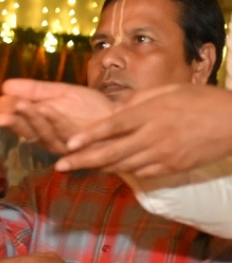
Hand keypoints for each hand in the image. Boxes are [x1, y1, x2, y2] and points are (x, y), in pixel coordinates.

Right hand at [0, 80, 114, 154]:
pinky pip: (64, 132)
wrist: (122, 120)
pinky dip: (54, 120)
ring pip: (40, 132)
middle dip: (10, 119)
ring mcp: (61, 142)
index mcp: (38, 125)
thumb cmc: (91, 108)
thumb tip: (5, 85)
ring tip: (19, 105)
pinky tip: (46, 108)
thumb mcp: (60, 93)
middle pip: (23, 129)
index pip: (13, 119)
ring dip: (29, 118)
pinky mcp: (77, 145)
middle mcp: (46, 137)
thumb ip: (34, 90)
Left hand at [61, 84, 231, 178]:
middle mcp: (154, 136)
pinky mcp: (170, 168)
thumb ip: (139, 100)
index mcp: (152, 113)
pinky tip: (109, 169)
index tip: (68, 144)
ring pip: (122, 165)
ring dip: (99, 167)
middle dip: (82, 161)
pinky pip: (140, 172)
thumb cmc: (202, 100)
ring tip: (77, 167)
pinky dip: (122, 170)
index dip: (88, 137)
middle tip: (59, 166)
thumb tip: (114, 109)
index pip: (113, 126)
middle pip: (111, 152)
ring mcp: (162, 155)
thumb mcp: (171, 90)